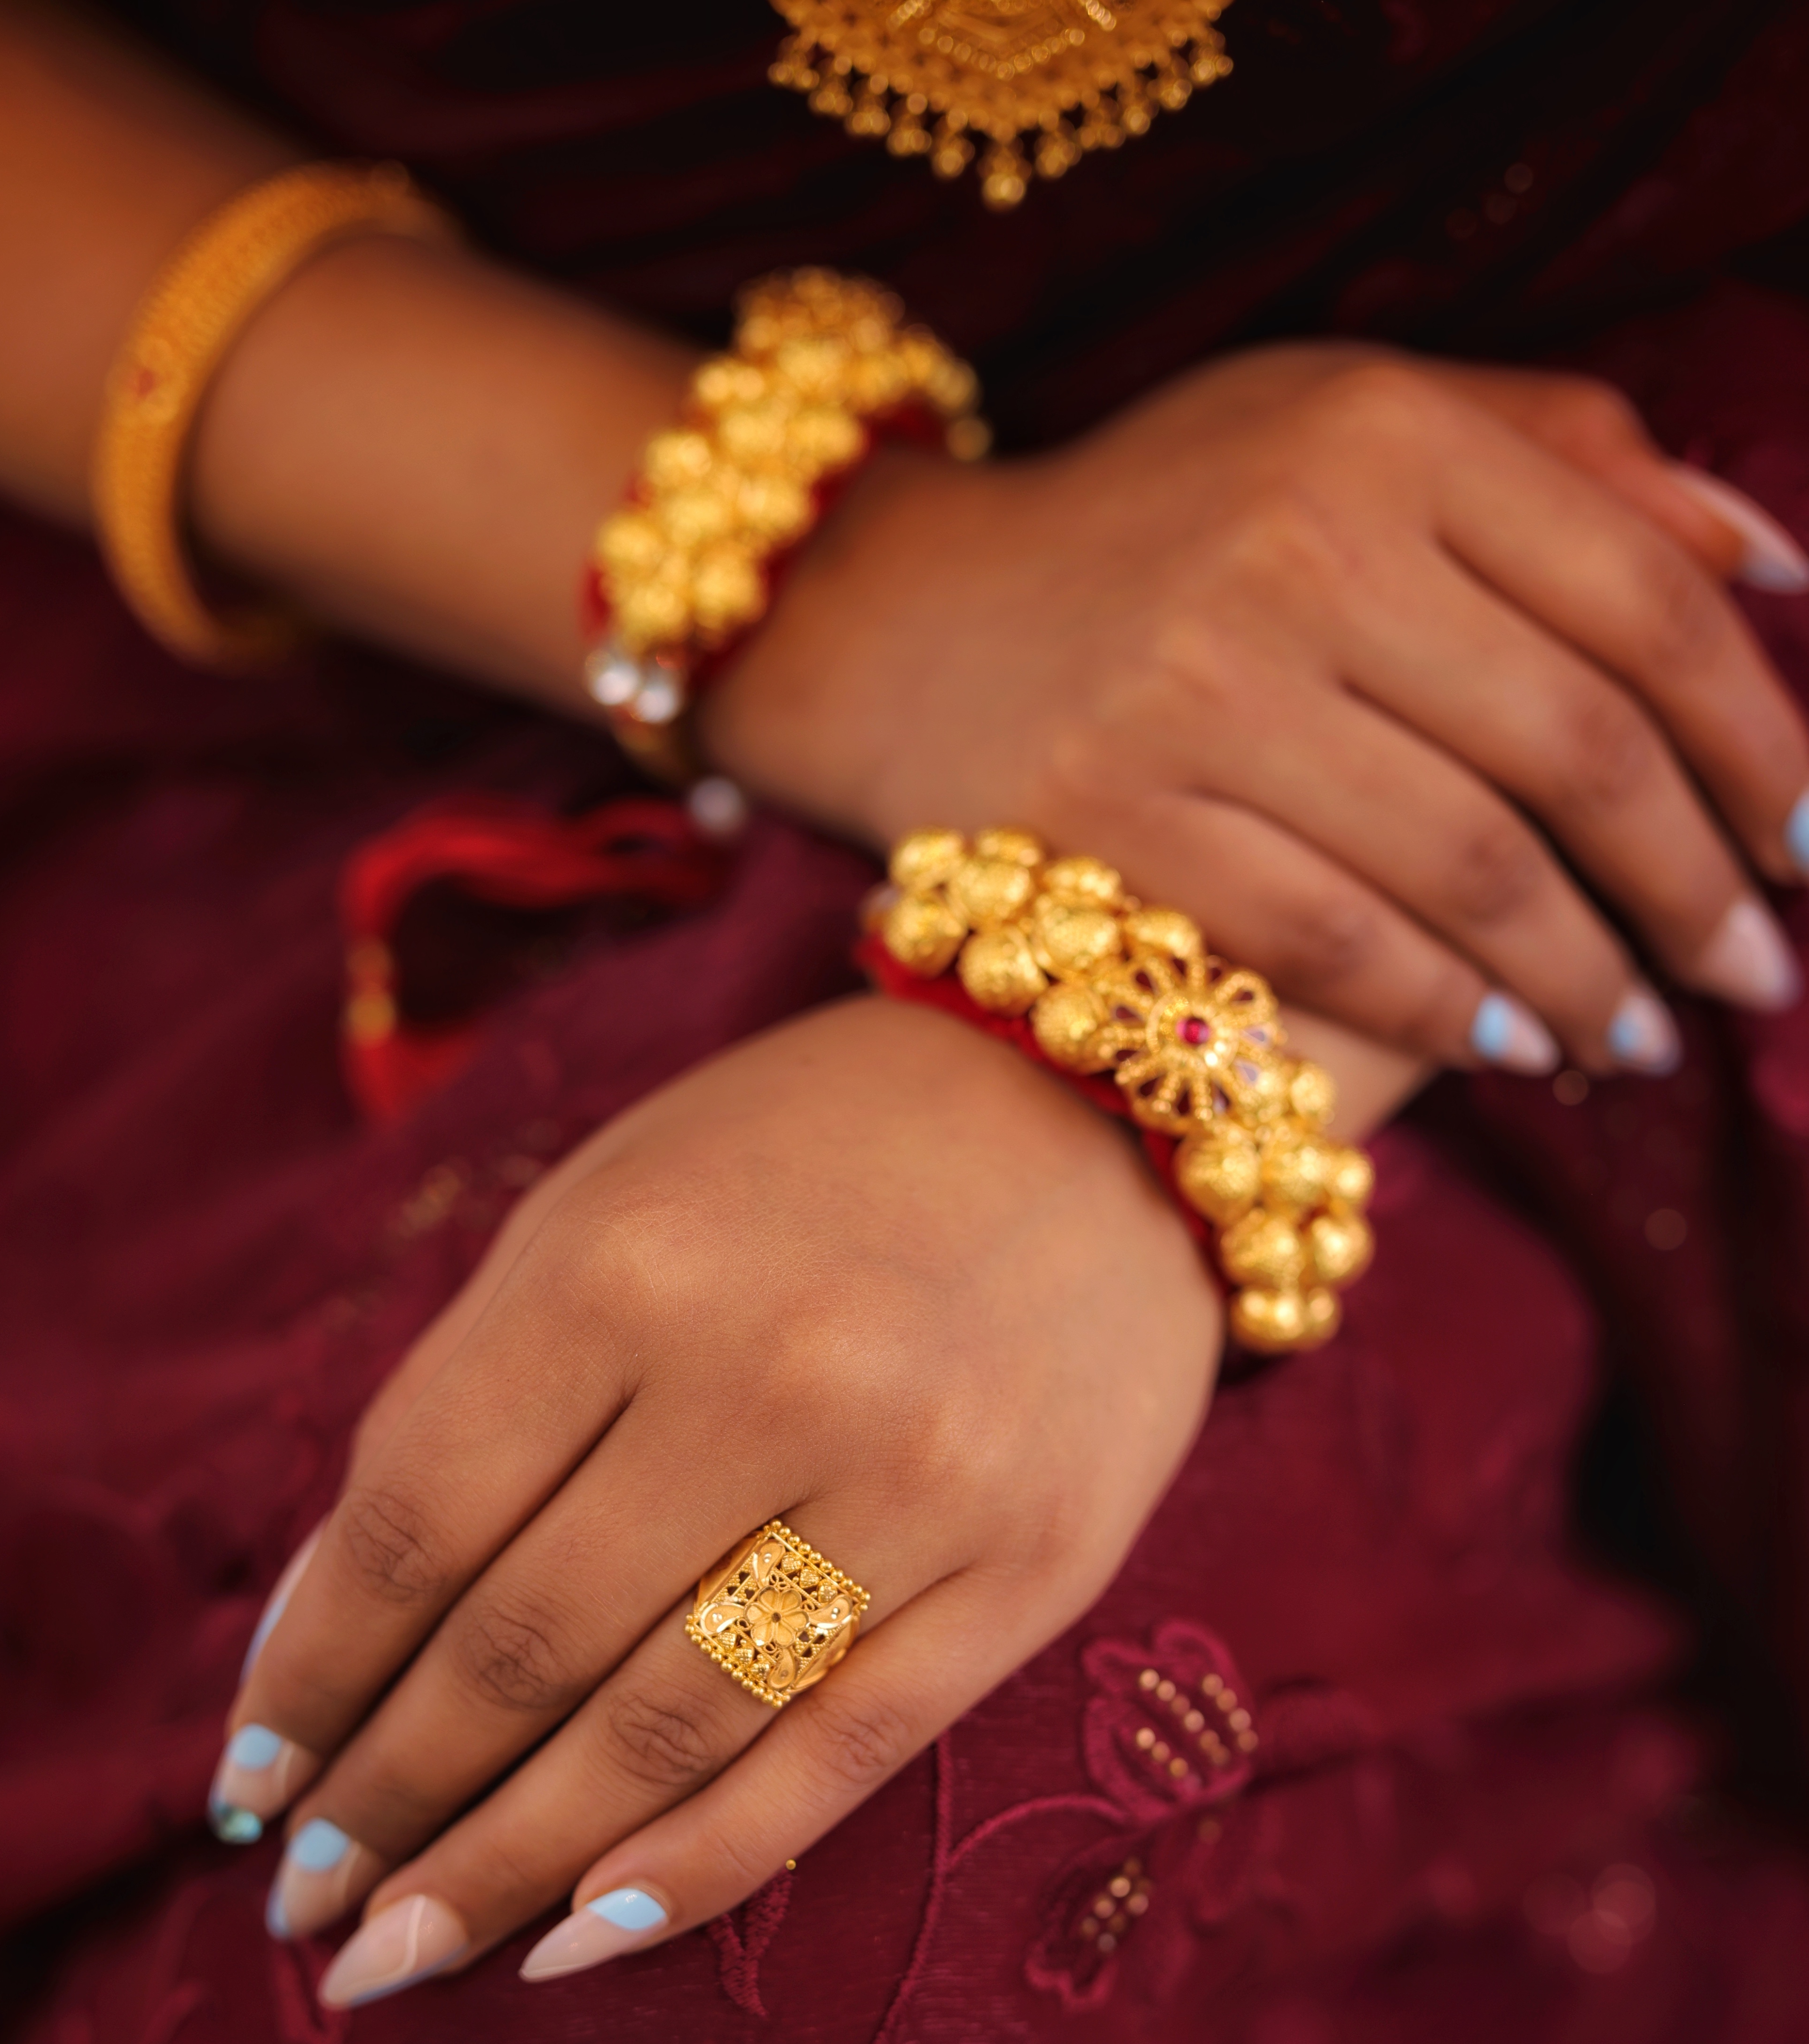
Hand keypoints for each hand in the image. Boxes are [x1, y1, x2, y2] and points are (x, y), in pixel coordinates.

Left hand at [210, 996, 1228, 2004]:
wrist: (1094, 1107)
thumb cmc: (800, 1164)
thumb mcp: (597, 1220)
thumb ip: (465, 1409)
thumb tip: (321, 1635)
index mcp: (625, 1269)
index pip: (414, 1527)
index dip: (312, 1677)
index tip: (247, 1784)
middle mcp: (769, 1378)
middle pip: (522, 1649)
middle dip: (387, 1799)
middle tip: (305, 1904)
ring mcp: (916, 1485)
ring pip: (663, 1732)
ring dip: (506, 1867)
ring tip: (400, 1954)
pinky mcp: (1029, 1571)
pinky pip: (835, 1760)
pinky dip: (690, 1869)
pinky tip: (573, 1943)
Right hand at [704, 344, 1808, 1080]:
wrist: (899, 619)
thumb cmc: (1163, 527)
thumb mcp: (1348, 423)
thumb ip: (1562, 459)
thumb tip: (1769, 566)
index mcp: (1380, 430)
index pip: (1638, 602)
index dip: (1756, 741)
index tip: (1807, 841)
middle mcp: (1294, 546)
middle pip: (1574, 747)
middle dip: (1694, 885)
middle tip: (1753, 978)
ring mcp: (1194, 689)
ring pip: (1467, 865)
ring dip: (1583, 976)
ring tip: (1641, 1036)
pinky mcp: (1114, 819)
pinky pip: (1333, 943)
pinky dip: (1446, 1007)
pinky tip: (1510, 1045)